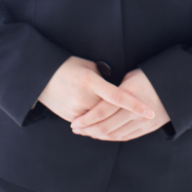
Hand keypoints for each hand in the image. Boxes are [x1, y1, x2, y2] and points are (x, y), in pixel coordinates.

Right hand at [37, 56, 155, 123]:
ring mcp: (76, 110)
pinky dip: (99, 124)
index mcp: (90, 82)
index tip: (150, 112)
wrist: (41, 77)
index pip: (118, 96)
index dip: (135, 105)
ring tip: (127, 117)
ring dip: (114, 121)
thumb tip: (119, 86)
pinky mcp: (70, 117)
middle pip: (112, 113)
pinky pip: (89, 125)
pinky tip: (108, 121)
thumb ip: (105, 78)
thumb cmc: (68, 66)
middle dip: (128, 116)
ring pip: (101, 121)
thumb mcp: (88, 67)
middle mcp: (84, 98)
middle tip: (146, 116)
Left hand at [70, 68, 169, 141]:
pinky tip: (102, 136)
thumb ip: (116, 89)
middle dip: (88, 129)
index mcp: (128, 94)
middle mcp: (135, 111)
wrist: (178, 86)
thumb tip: (99, 97)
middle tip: (75, 129)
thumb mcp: (131, 77)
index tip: (74, 122)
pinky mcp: (148, 128)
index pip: (102, 111)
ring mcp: (143, 122)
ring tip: (86, 133)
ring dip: (98, 136)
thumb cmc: (151, 76)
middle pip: (106, 126)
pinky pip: (126, 136)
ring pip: (115, 134)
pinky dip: (112, 138)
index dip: (86, 119)